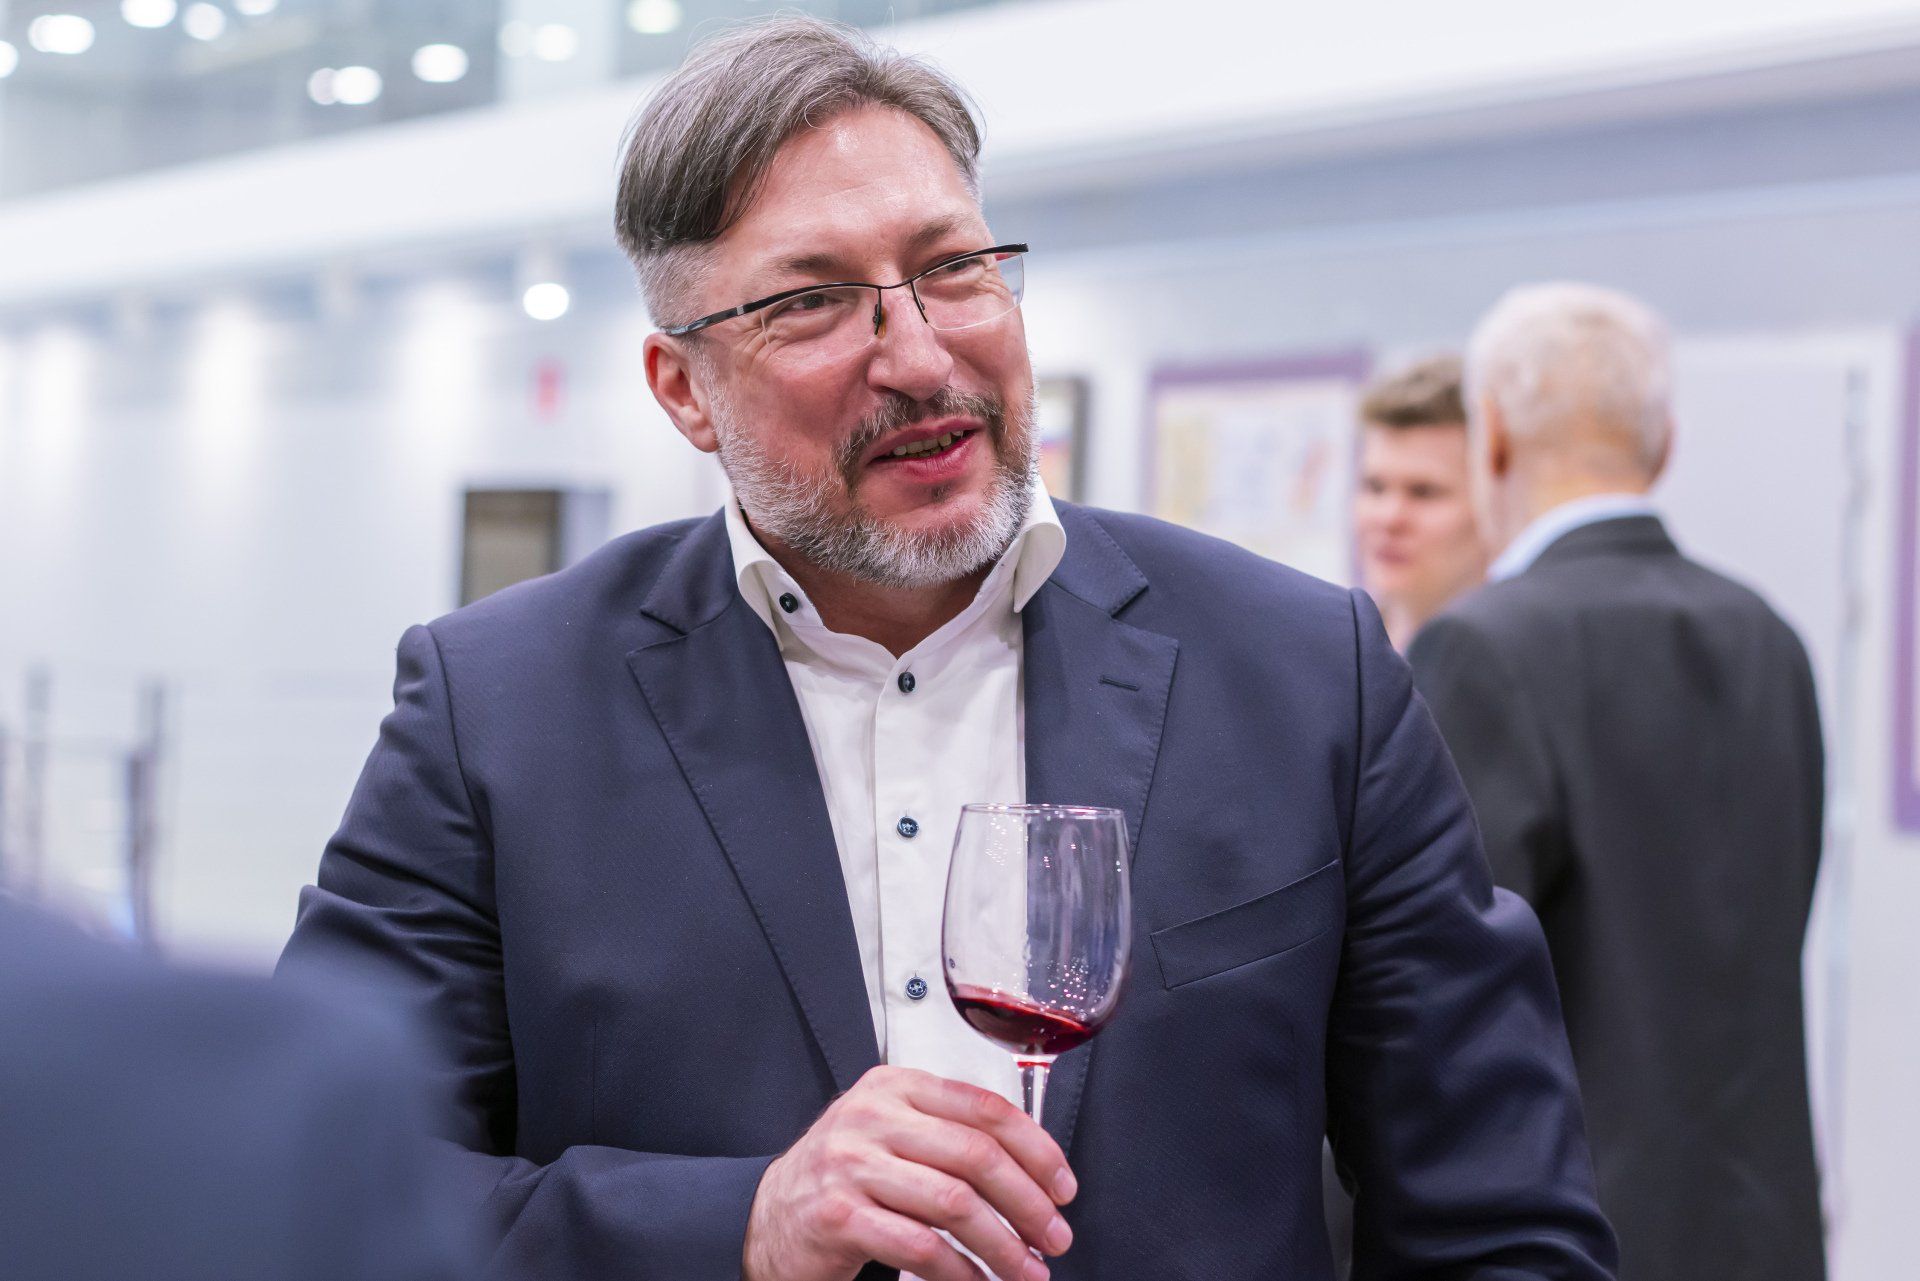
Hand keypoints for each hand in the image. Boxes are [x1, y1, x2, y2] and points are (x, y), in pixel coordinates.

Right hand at [742, 1065, 1077, 1280]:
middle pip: (977, 1155)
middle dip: (1029, 1203)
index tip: (1063, 1188)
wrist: (766, 1216)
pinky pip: (920, 1247)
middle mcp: (873, 1116)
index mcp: (896, 1086)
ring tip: (1027, 1270)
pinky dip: (962, 1273)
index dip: (1037, 1150)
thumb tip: (1035, 1171)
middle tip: (1055, 1237)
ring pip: (955, 1204)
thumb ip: (949, 1135)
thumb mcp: (893, 1134)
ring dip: (1004, 1246)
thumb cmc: (842, 1177)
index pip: (985, 1108)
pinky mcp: (838, 1214)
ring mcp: (851, 1163)